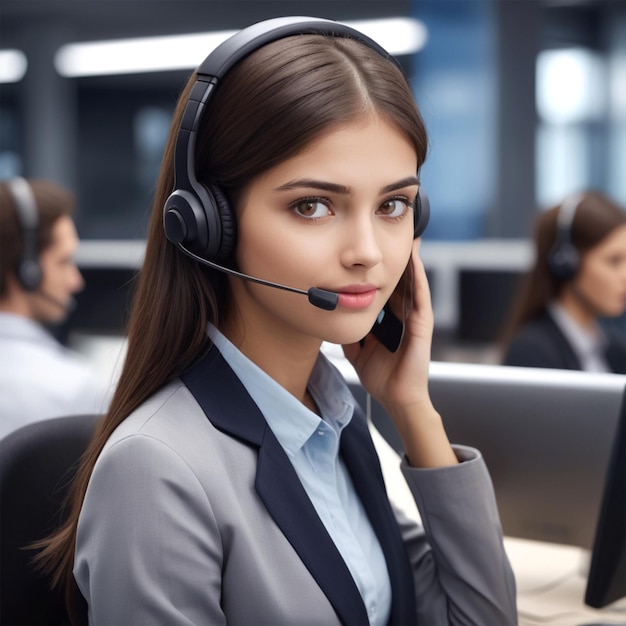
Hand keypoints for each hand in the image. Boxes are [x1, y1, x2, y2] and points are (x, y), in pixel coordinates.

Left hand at [342, 240, 456, 466]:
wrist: (396, 398)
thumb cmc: (381, 376)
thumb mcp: (357, 350)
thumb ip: (350, 332)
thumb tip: (333, 318)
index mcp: (389, 320)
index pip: (384, 289)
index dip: (379, 271)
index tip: (371, 253)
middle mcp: (403, 316)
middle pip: (400, 281)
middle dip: (396, 259)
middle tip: (392, 234)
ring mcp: (415, 319)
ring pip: (413, 283)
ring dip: (411, 261)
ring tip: (409, 238)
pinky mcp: (422, 325)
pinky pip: (420, 297)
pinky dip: (417, 279)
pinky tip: (414, 262)